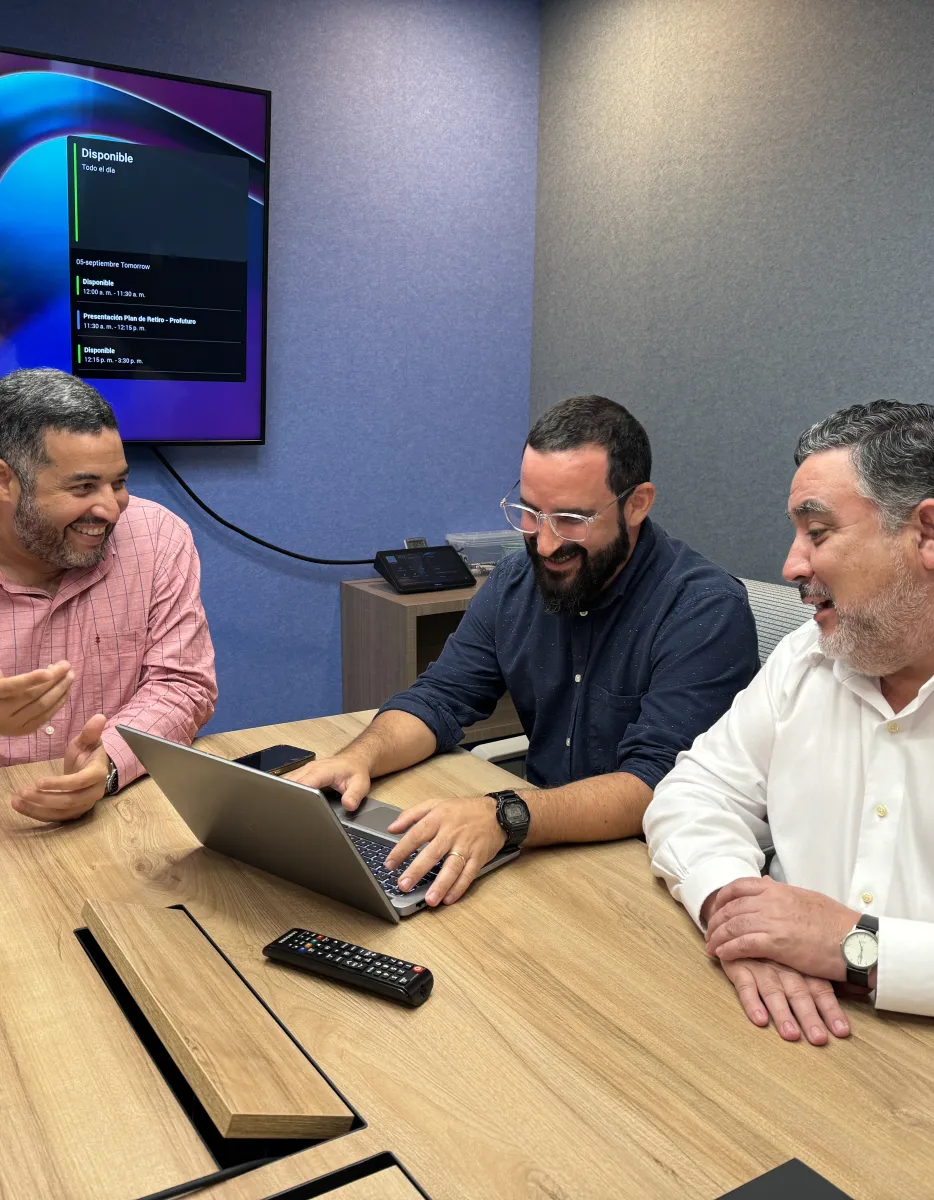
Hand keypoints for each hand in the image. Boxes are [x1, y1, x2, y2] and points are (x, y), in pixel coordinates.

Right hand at [0, 661, 73, 736]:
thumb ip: (6, 676)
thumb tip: (33, 670)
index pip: (11, 686)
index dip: (31, 679)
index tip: (49, 672)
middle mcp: (2, 712)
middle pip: (32, 695)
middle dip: (53, 679)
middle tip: (67, 665)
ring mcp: (12, 724)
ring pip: (41, 706)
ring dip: (59, 690)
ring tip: (70, 676)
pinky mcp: (22, 731)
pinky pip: (44, 717)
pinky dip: (57, 704)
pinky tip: (66, 692)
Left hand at [11, 714, 109, 822]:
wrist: (92, 770)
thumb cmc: (88, 753)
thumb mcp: (88, 741)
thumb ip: (91, 732)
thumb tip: (99, 717)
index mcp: (97, 774)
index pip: (80, 782)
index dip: (59, 783)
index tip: (38, 781)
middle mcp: (94, 793)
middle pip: (69, 801)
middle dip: (44, 798)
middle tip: (22, 791)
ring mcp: (84, 805)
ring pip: (61, 812)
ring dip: (37, 808)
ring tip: (16, 800)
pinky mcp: (74, 813)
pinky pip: (55, 817)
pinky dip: (37, 814)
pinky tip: (20, 807)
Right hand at [286, 753, 371, 810]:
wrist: (354, 760)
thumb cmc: (355, 771)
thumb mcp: (360, 785)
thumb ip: (354, 796)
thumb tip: (348, 805)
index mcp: (323, 771)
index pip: (304, 783)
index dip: (298, 795)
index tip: (294, 806)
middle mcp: (310, 769)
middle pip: (291, 783)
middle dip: (287, 796)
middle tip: (287, 811)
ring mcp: (305, 770)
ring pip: (287, 781)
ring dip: (284, 792)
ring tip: (285, 807)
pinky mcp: (302, 773)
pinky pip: (289, 780)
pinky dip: (286, 790)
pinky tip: (287, 800)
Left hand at [384, 795, 507, 906]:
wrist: (497, 813)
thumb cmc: (464, 809)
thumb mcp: (436, 803)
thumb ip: (412, 814)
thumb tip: (391, 828)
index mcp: (439, 818)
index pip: (416, 835)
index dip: (401, 850)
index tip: (389, 864)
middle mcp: (451, 833)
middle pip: (432, 853)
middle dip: (417, 871)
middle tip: (404, 885)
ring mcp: (466, 846)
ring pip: (452, 867)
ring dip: (440, 885)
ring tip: (429, 900)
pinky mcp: (479, 857)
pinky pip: (469, 875)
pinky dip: (459, 888)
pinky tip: (449, 899)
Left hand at [705, 876, 856, 981]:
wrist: (857, 940)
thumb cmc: (837, 923)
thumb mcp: (808, 898)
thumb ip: (784, 893)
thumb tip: (767, 883)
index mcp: (780, 889)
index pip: (741, 886)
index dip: (723, 898)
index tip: (717, 908)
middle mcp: (772, 901)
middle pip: (732, 907)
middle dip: (717, 920)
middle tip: (709, 933)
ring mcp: (773, 920)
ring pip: (733, 925)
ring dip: (718, 937)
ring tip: (711, 947)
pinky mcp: (777, 942)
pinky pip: (743, 944)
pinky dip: (728, 949)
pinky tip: (722, 955)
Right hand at [720, 957, 850, 1044]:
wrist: (739, 923)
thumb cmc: (774, 948)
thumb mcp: (799, 956)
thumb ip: (822, 975)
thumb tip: (860, 991)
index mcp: (802, 966)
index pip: (821, 989)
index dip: (831, 1010)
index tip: (842, 1032)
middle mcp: (784, 967)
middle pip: (799, 993)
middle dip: (809, 1016)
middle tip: (818, 1039)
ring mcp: (761, 966)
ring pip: (773, 991)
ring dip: (782, 1013)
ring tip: (791, 1034)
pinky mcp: (738, 967)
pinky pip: (745, 986)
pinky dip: (751, 1002)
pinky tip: (759, 1019)